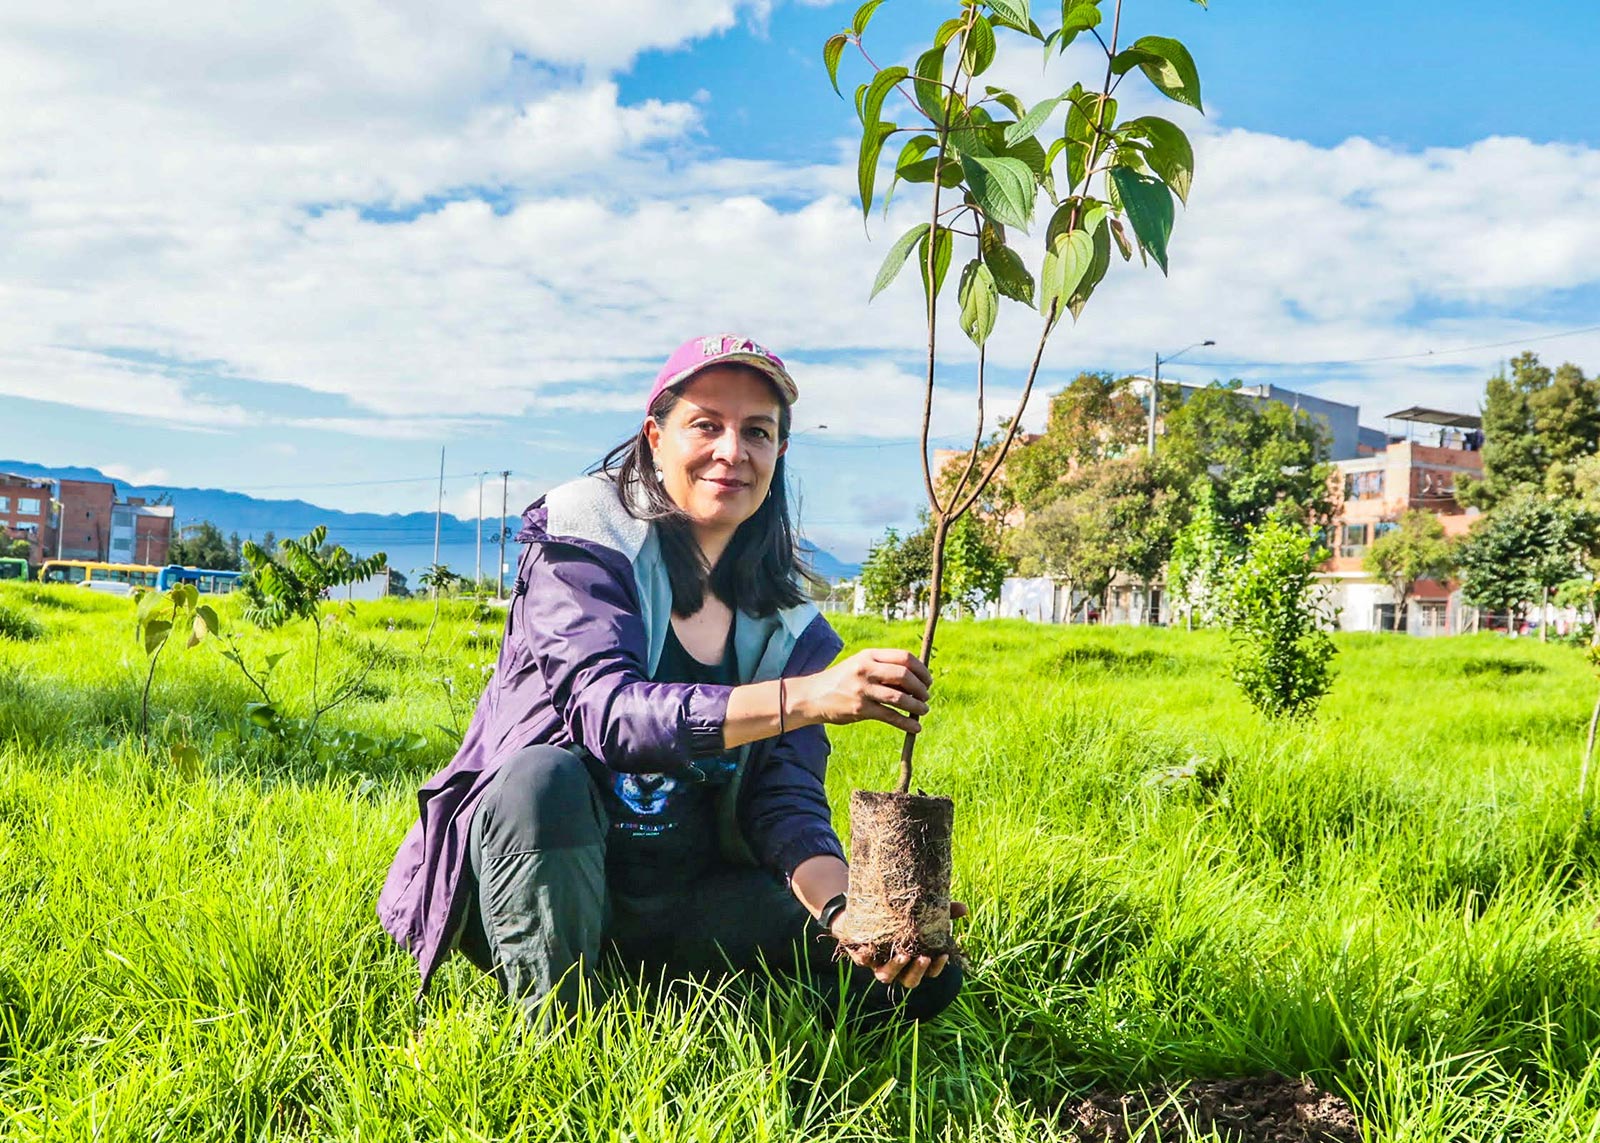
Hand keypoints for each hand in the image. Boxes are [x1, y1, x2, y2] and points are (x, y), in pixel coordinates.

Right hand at [792, 649, 931, 735]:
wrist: (812, 695)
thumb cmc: (841, 680)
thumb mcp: (860, 665)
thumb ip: (883, 668)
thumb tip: (915, 680)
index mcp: (869, 655)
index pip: (904, 657)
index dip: (921, 669)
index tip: (928, 680)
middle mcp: (866, 670)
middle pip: (904, 676)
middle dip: (921, 688)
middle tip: (926, 696)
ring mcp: (862, 690)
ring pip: (899, 698)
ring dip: (917, 706)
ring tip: (924, 710)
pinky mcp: (859, 709)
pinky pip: (890, 716)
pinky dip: (906, 723)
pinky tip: (915, 727)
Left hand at [835, 901, 967, 988]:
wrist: (863, 910)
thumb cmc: (898, 916)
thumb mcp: (920, 912)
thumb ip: (942, 913)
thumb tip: (964, 909)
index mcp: (913, 961)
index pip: (929, 972)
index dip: (936, 968)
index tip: (943, 954)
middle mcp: (897, 967)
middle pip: (909, 981)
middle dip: (917, 971)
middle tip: (923, 957)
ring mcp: (878, 963)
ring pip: (886, 976)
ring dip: (895, 968)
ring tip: (902, 955)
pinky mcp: (860, 955)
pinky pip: (862, 961)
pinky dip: (865, 957)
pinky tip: (868, 949)